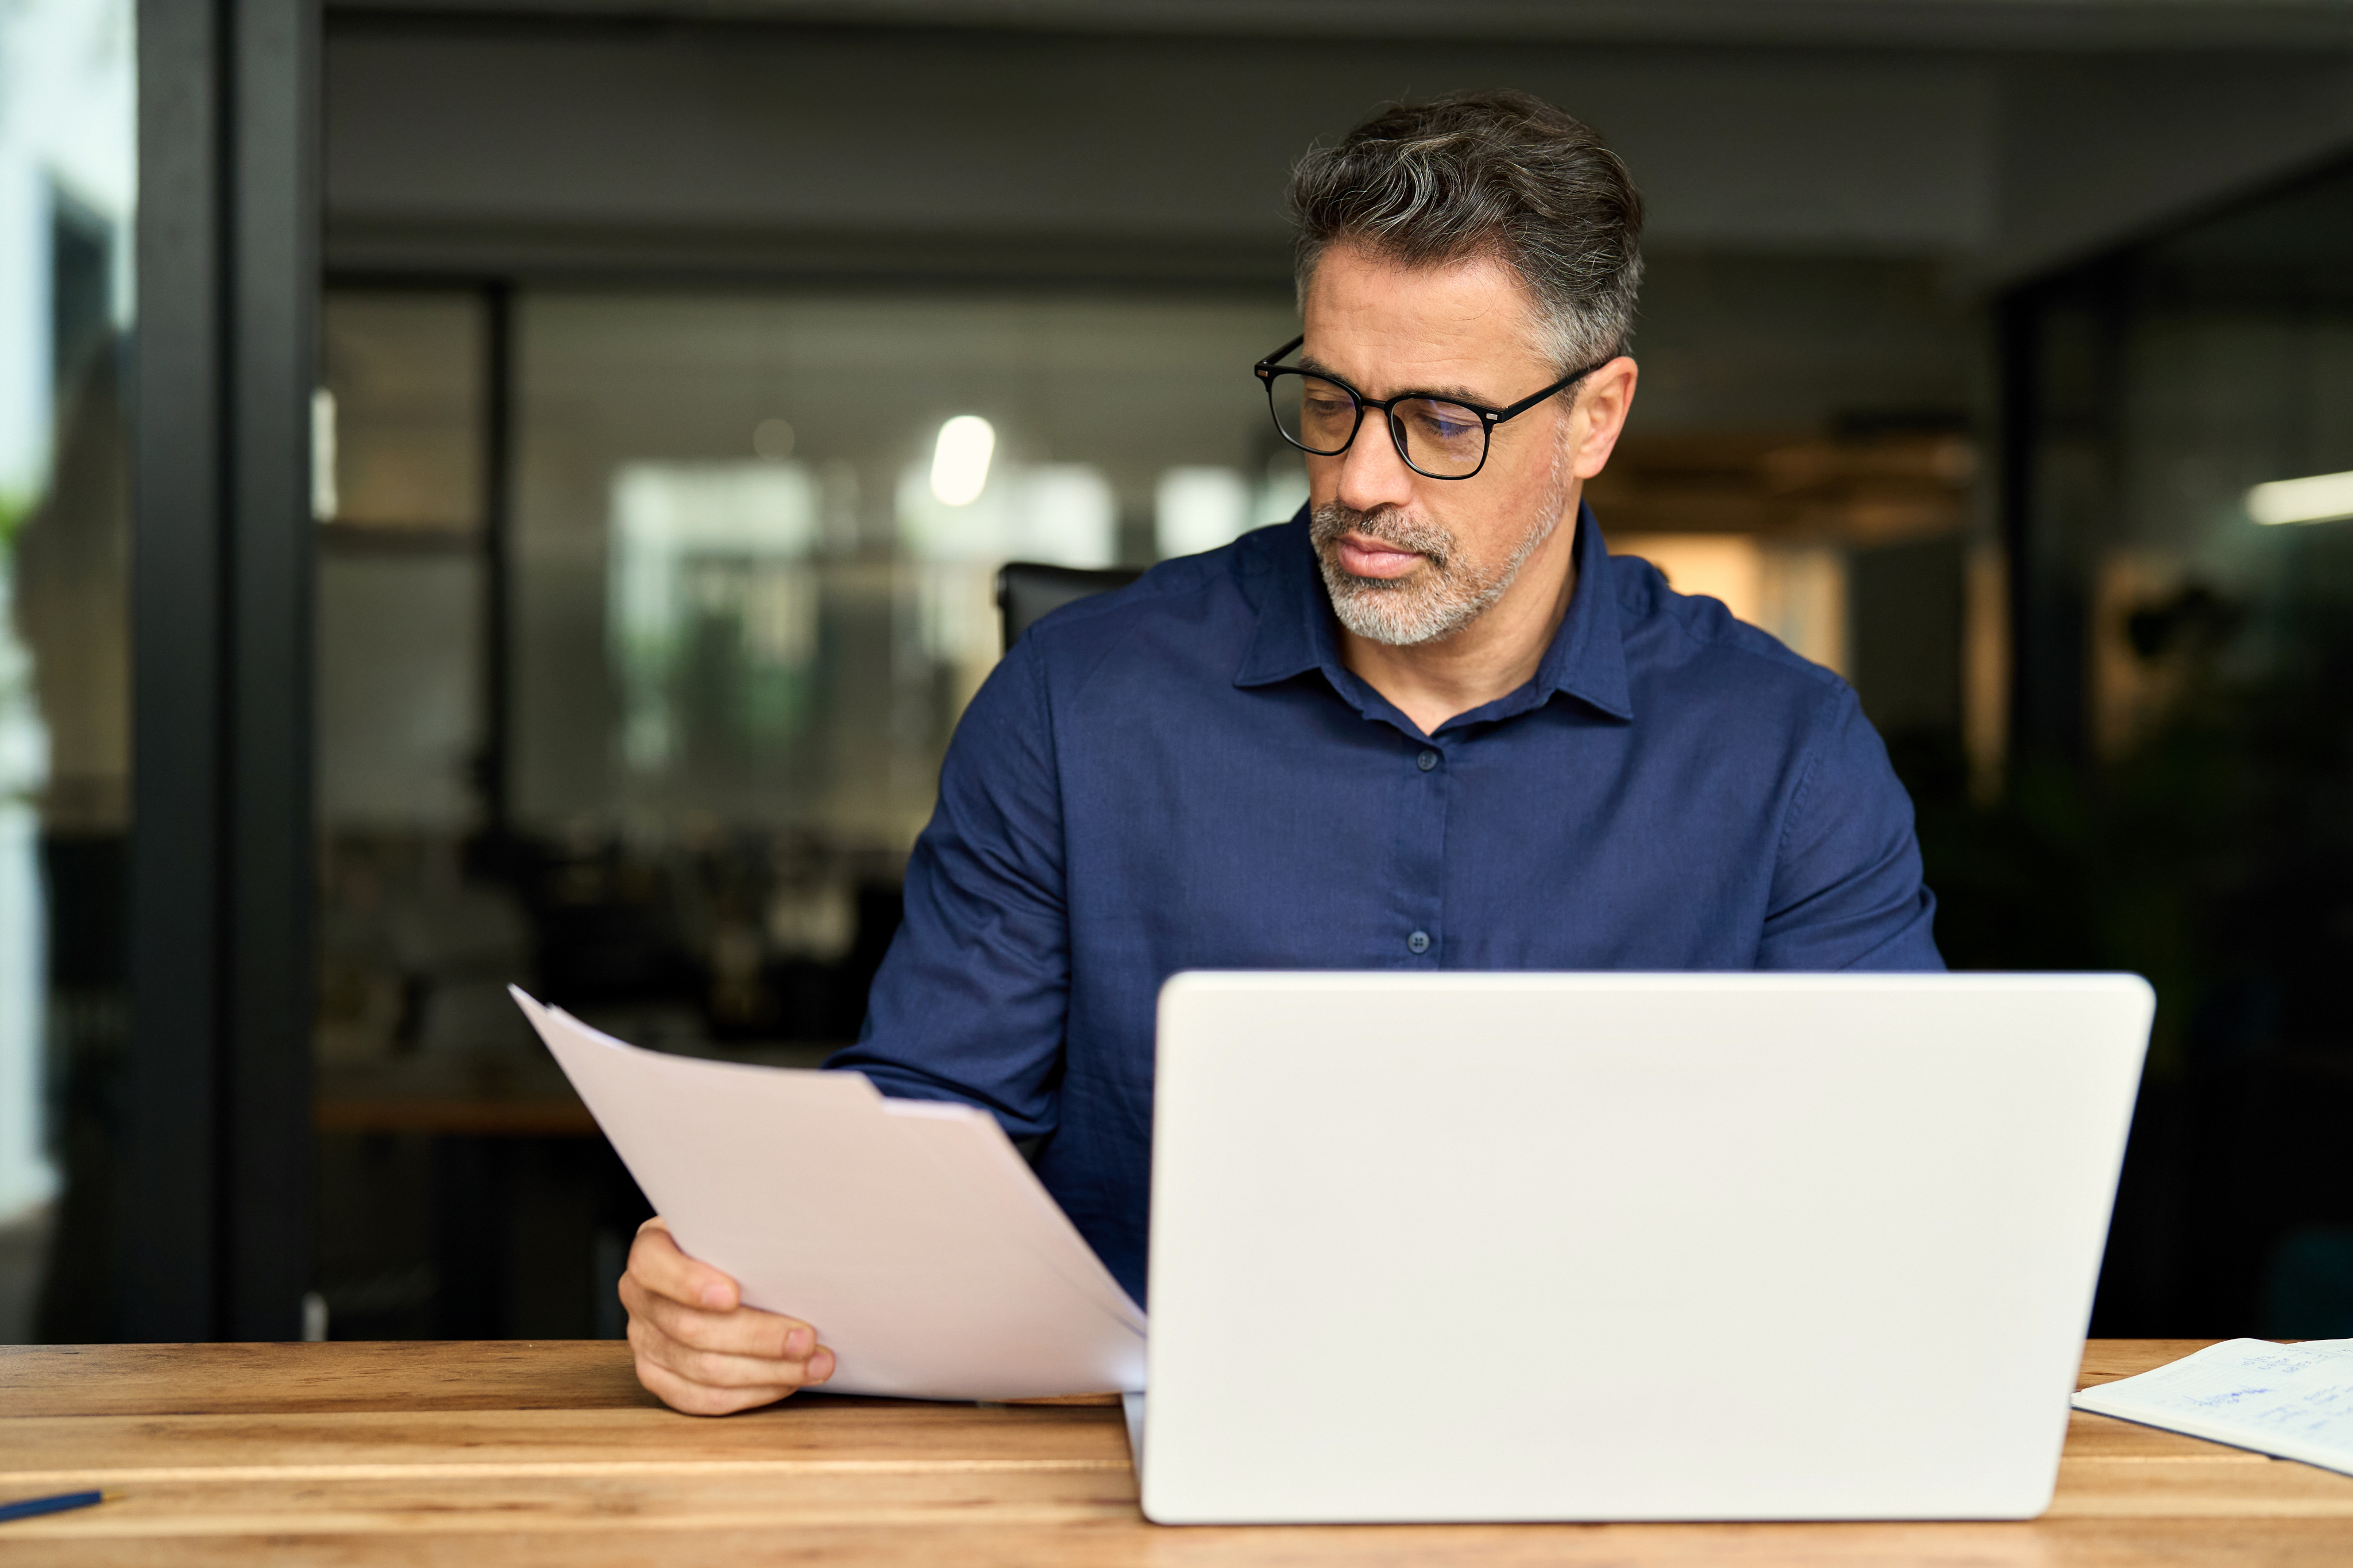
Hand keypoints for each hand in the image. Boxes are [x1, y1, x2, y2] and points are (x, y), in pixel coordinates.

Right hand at [619, 1217, 835, 1413]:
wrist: (719, 1269)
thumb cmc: (734, 1245)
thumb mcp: (734, 1227)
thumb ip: (748, 1237)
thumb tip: (798, 1251)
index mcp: (650, 1252)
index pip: (652, 1266)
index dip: (688, 1283)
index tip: (733, 1294)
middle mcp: (639, 1297)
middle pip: (691, 1328)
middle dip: (757, 1337)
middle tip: (806, 1338)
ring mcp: (644, 1340)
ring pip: (703, 1370)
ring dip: (767, 1370)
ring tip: (814, 1363)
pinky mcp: (658, 1376)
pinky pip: (702, 1399)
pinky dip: (752, 1393)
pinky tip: (787, 1381)